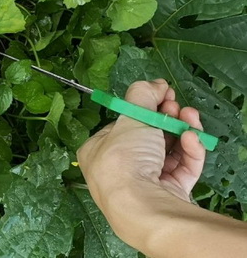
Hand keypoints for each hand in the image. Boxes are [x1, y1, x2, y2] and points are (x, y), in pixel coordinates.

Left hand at [78, 79, 205, 221]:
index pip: (122, 124)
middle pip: (146, 137)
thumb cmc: (124, 161)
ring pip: (166, 151)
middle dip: (165, 117)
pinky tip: (193, 138)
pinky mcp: (167, 194)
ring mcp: (143, 184)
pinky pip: (180, 168)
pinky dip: (189, 152)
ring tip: (190, 116)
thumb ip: (142, 95)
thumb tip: (154, 83)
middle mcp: (117, 169)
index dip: (142, 107)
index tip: (161, 93)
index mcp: (97, 152)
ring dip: (180, 130)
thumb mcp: (131, 118)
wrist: (142, 207)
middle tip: (175, 104)